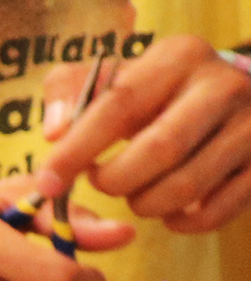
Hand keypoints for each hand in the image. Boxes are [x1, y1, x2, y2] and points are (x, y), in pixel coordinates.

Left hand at [41, 35, 250, 234]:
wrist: (233, 96)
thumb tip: (54, 133)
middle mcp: (223, 86)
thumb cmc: (154, 93)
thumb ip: (70, 91)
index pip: (118, 105)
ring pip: (186, 186)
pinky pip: (215, 211)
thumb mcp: (113, 75)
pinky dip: (182, 223)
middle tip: (103, 182)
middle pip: (159, 150)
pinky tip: (169, 213)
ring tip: (136, 194)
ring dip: (146, 204)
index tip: (48, 182)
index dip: (77, 150)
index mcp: (178, 57)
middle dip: (116, 181)